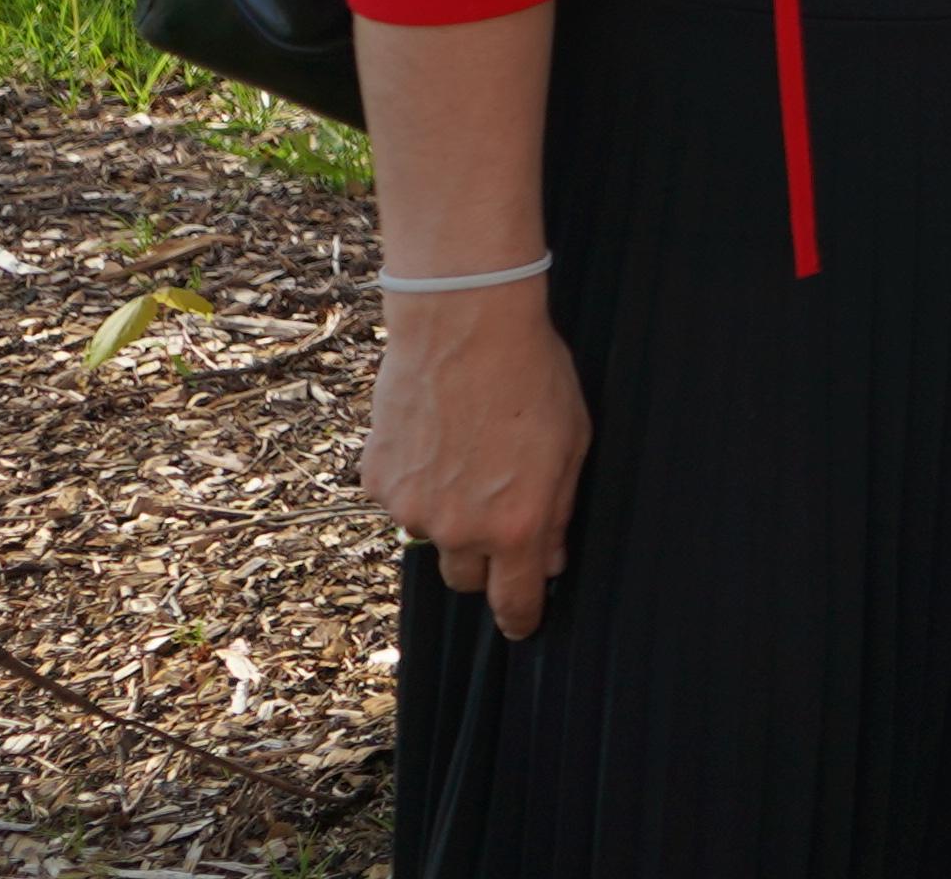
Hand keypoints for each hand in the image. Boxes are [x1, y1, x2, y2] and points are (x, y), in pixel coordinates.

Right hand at [364, 287, 590, 641]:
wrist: (464, 326)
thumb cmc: (532, 377)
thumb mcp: (573, 443)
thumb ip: (560, 511)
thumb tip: (551, 560)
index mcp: (515, 525)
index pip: (513, 600)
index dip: (520, 618)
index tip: (523, 625)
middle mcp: (458, 528)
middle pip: (466, 578)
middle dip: (484, 562)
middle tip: (499, 516)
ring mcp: (410, 506)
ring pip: (431, 535)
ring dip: (448, 513)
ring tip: (469, 452)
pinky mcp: (377, 479)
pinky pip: (400, 498)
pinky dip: (417, 481)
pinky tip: (437, 436)